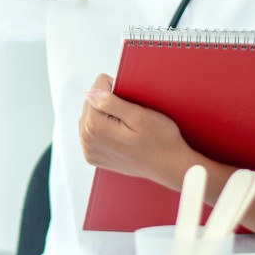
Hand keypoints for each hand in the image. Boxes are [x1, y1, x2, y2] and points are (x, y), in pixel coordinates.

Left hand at [77, 74, 193, 186]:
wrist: (168, 166)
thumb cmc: (159, 139)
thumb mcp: (139, 116)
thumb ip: (110, 102)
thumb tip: (89, 93)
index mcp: (94, 125)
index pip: (96, 88)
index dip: (116, 90)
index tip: (130, 103)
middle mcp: (86, 138)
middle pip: (90, 102)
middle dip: (108, 103)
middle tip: (130, 117)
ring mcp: (88, 149)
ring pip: (90, 116)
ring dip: (104, 115)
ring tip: (125, 127)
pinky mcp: (92, 156)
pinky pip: (92, 132)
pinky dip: (103, 129)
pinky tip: (119, 136)